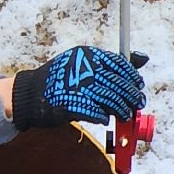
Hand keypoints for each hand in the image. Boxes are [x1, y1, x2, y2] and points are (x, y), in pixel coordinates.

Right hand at [10, 47, 147, 129]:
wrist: (29, 94)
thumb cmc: (60, 80)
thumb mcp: (84, 64)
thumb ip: (111, 63)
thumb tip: (143, 58)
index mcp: (88, 55)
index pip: (119, 63)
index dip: (131, 76)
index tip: (138, 85)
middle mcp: (84, 68)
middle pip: (117, 83)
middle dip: (130, 96)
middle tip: (137, 104)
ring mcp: (77, 86)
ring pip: (110, 99)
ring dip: (121, 109)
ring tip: (125, 115)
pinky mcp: (71, 104)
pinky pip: (95, 112)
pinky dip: (103, 117)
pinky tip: (105, 119)